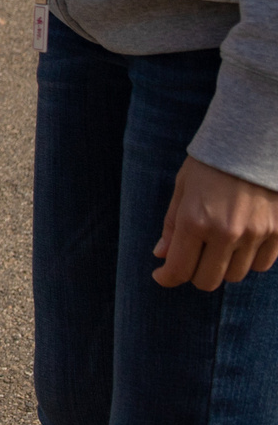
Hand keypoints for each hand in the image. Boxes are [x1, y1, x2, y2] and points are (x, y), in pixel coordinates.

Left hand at [154, 156, 277, 289]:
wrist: (253, 144)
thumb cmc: (211, 164)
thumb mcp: (182, 188)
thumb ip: (171, 226)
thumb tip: (161, 255)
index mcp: (195, 221)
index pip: (179, 269)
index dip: (166, 278)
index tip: (162, 276)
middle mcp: (226, 233)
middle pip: (208, 281)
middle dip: (194, 275)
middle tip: (191, 260)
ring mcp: (256, 234)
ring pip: (236, 276)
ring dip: (223, 267)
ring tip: (218, 246)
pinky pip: (261, 265)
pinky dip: (249, 261)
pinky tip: (242, 243)